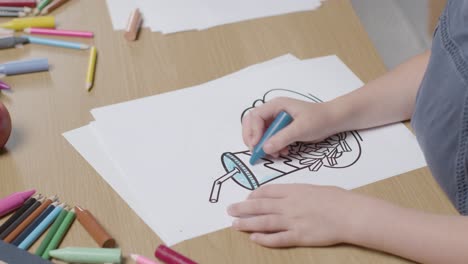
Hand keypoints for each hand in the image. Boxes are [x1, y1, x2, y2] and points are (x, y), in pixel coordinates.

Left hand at [227, 184, 362, 247]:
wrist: (350, 213)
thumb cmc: (337, 198)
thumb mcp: (314, 188)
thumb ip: (298, 192)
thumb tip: (287, 195)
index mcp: (293, 190)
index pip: (267, 191)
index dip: (254, 195)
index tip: (247, 197)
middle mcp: (289, 205)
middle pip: (260, 206)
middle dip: (243, 208)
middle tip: (230, 209)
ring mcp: (293, 221)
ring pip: (264, 222)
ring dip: (247, 223)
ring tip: (234, 224)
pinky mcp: (299, 237)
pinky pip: (278, 238)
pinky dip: (265, 239)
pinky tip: (254, 238)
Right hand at [242, 97, 340, 156]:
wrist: (333, 120)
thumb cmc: (318, 119)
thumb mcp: (300, 129)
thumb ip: (282, 138)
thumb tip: (265, 149)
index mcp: (275, 105)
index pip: (255, 117)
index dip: (253, 132)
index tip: (257, 146)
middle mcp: (273, 111)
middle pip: (252, 124)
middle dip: (253, 139)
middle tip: (257, 152)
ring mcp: (276, 120)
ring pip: (260, 133)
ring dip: (264, 145)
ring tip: (276, 154)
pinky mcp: (281, 129)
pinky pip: (270, 139)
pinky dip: (273, 147)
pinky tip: (284, 152)